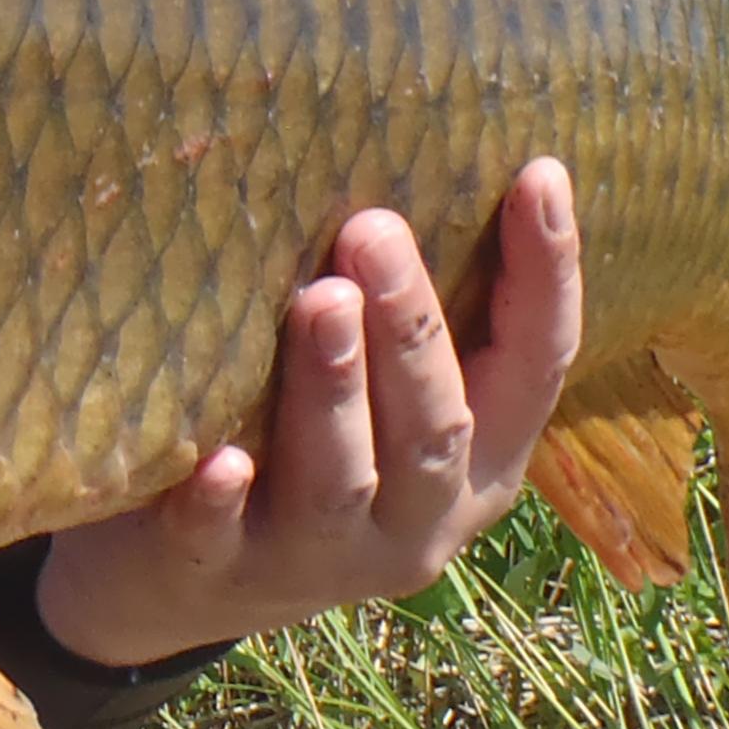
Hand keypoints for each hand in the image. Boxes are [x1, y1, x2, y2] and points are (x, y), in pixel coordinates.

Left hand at [31, 158, 581, 671]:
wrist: (178, 589)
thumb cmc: (296, 445)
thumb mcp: (381, 400)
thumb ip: (406, 315)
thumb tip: (411, 139)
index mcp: (478, 466)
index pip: (537, 368)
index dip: (549, 277)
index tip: (540, 174)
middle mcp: (414, 520)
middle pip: (436, 426)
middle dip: (414, 328)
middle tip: (375, 227)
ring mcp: (315, 557)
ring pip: (340, 478)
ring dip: (333, 389)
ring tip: (320, 300)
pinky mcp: (215, 572)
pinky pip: (216, 537)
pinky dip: (216, 499)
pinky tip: (215, 459)